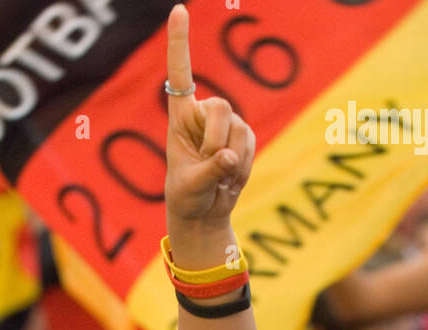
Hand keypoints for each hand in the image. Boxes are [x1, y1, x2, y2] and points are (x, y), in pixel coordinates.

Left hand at [164, 5, 254, 230]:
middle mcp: (203, 113)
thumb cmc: (188, 196)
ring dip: (230, 161)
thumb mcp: (191, 187)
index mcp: (180, 117)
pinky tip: (230, 178)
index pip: (179, 74)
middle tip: (208, 167)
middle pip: (220, 108)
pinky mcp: (244, 136)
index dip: (179, 42)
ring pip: (238, 129)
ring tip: (218, 177)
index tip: (178, 9)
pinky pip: (249, 145)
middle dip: (215, 142)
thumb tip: (227, 156)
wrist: (204, 213)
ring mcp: (227, 123)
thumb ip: (209, 170)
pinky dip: (241, 167)